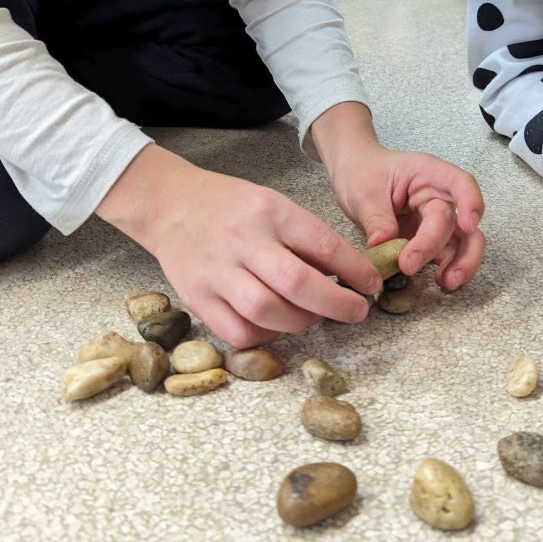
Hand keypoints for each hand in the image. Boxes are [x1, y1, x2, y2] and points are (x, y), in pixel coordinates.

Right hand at [96, 145, 386, 348]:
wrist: (170, 205)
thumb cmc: (231, 207)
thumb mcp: (273, 204)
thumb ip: (305, 238)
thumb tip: (349, 272)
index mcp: (269, 212)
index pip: (322, 244)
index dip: (355, 270)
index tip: (372, 284)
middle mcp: (243, 241)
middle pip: (297, 283)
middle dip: (336, 304)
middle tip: (356, 311)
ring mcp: (217, 272)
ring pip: (267, 312)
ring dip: (301, 321)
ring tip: (312, 315)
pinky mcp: (197, 298)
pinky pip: (238, 332)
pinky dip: (265, 336)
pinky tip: (276, 325)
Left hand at [311, 102, 484, 290]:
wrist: (353, 174)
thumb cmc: (362, 172)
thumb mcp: (363, 191)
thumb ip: (376, 218)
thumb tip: (385, 244)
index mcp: (427, 173)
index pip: (460, 182)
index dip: (471, 202)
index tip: (468, 226)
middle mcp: (438, 196)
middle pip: (462, 223)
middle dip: (458, 251)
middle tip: (439, 274)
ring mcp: (436, 218)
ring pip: (464, 242)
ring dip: (461, 264)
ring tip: (446, 284)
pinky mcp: (429, 238)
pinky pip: (446, 254)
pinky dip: (447, 269)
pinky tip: (438, 282)